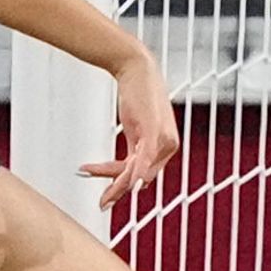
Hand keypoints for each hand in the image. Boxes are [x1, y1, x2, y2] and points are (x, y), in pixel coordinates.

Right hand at [89, 49, 180, 208]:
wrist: (136, 69)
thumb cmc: (138, 96)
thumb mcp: (137, 128)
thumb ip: (137, 149)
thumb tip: (128, 169)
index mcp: (166, 147)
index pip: (142, 174)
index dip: (121, 183)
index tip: (104, 189)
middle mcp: (168, 145)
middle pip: (141, 177)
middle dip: (118, 189)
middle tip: (102, 202)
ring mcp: (163, 139)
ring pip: (138, 171)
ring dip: (117, 183)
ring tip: (101, 194)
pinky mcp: (154, 130)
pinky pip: (144, 157)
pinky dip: (137, 171)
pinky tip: (132, 182)